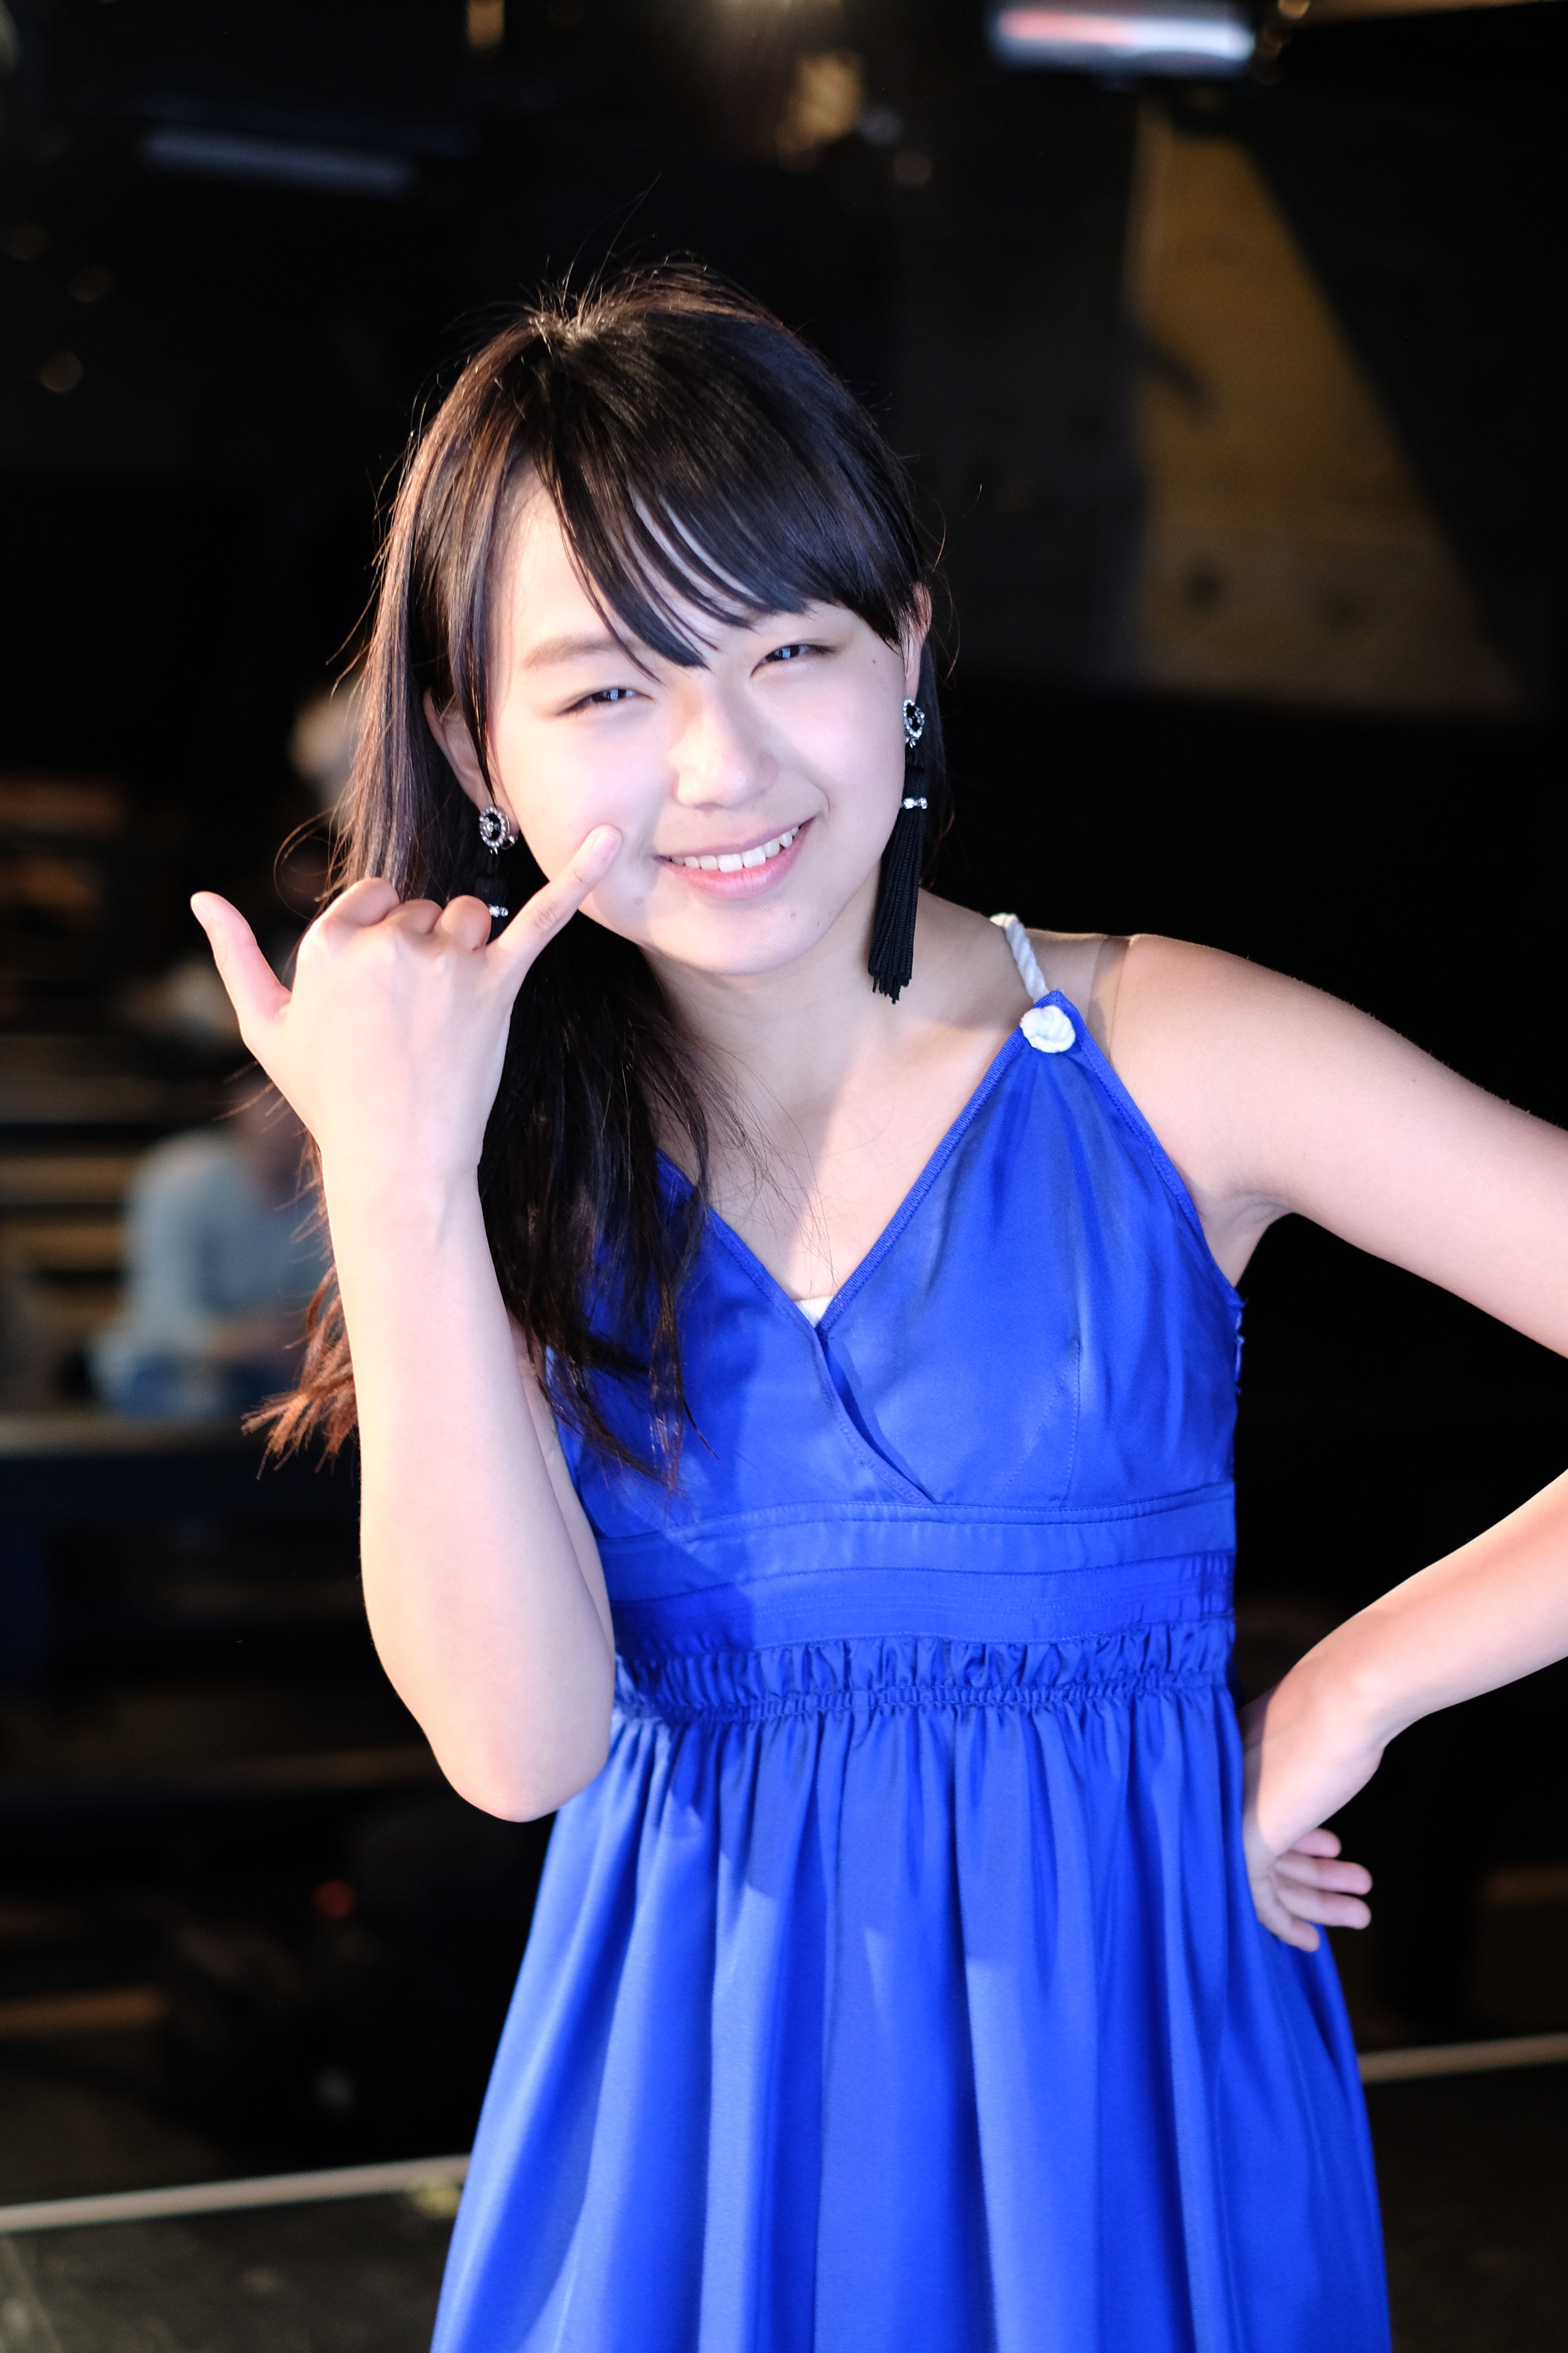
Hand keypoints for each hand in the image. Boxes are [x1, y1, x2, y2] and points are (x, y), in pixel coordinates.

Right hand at [190, 828, 620, 1210]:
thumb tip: (202, 899)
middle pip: (423, 909)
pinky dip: (578, 874)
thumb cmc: (330, 1097)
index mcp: (328, 942)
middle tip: (411, 1024)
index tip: (377, 996)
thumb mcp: (266, 1027)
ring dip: (466, 952)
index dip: (381, 942)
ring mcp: (443, 963)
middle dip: (423, 953)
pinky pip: (543, 917)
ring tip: (448, 1017)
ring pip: (468, 917)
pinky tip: (609, 833)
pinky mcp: (496, 985)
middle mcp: (386, 942)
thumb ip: (236, 956)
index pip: (374, 898)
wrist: (396, 1161)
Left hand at [1239, 1659, 1379, 1951]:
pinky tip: (1310, 1939)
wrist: (1348, 1696)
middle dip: (1313, 1882)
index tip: (1332, 1855)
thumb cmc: (1341, 1711)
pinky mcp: (1245, 1837)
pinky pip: (1255, 1895)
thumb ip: (1297, 1764)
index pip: (1253, 1817)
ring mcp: (1230, 1812)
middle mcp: (1224, 1788)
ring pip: (1266, 1875)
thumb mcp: (1311, 1743)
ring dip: (1314, 1901)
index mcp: (1234, 1759)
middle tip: (1360, 1894)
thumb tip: (1315, 1768)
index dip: (1296, 1847)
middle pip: (1265, 1850)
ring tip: (1361, 1915)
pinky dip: (1281, 1920)